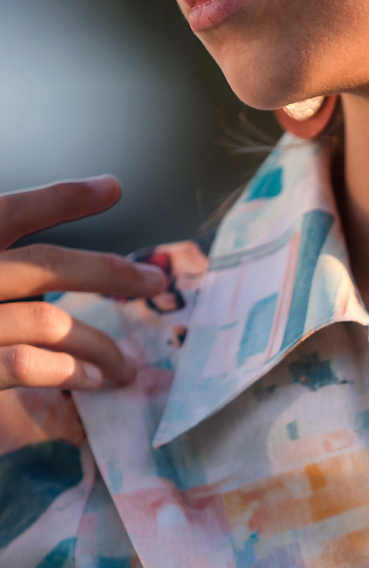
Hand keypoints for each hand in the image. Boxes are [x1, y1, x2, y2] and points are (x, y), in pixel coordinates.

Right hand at [0, 177, 166, 390]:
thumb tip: (46, 279)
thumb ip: (3, 268)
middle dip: (110, 272)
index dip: (62, 198)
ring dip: (99, 344)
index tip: (113, 187)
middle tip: (155, 281)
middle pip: (47, 264)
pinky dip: (68, 371)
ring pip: (50, 322)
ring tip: (125, 365)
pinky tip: (91, 380)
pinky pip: (27, 364)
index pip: (8, 212)